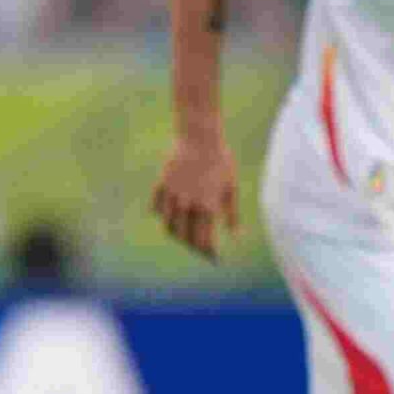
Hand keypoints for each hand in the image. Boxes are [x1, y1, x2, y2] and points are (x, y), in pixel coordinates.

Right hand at [151, 135, 240, 261]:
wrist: (199, 135)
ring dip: (177, 235)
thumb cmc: (221, 160)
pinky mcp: (161, 185)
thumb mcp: (231, 187)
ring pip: (169, 226)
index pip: (204, 241)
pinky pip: (157, 207)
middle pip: (185, 238)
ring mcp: (172, 195)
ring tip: (185, 236)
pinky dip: (162, 215)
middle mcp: (187, 204)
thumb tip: (236, 237)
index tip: (215, 258)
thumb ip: (232, 214)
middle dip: (194, 248)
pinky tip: (171, 215)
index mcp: (207, 207)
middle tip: (202, 250)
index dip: (209, 253)